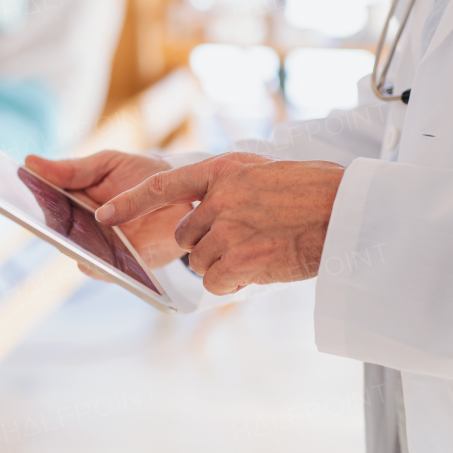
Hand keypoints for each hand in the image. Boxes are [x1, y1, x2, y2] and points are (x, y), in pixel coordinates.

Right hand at [24, 150, 190, 273]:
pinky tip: (91, 262)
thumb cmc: (145, 175)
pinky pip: (107, 272)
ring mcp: (105, 249)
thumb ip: (72, 169)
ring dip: (73, 249)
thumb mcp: (108, 164)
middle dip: (47, 228)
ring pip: (79, 254)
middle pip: (57, 234)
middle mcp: (85, 230)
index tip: (8, 196)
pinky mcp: (129, 265)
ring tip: (66, 240)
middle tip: (36, 218)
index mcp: (75, 202)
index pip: (43, 206)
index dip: (26, 203)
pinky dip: (99, 268)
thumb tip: (29, 161)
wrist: (190, 194)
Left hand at [96, 152, 344, 295]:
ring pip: (201, 261)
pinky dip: (234, 283)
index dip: (130, 203)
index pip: (162, 185)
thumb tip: (207, 212)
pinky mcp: (239, 259)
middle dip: (206, 245)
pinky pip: (216, 282)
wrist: (348, 211)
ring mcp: (228, 229)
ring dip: (225, 265)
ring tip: (264, 250)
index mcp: (223, 170)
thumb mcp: (265, 174)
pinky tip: (262, 269)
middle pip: (185, 235)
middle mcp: (219, 197)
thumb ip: (231, 189)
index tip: (104, 215)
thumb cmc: (316, 192)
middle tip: (246, 241)